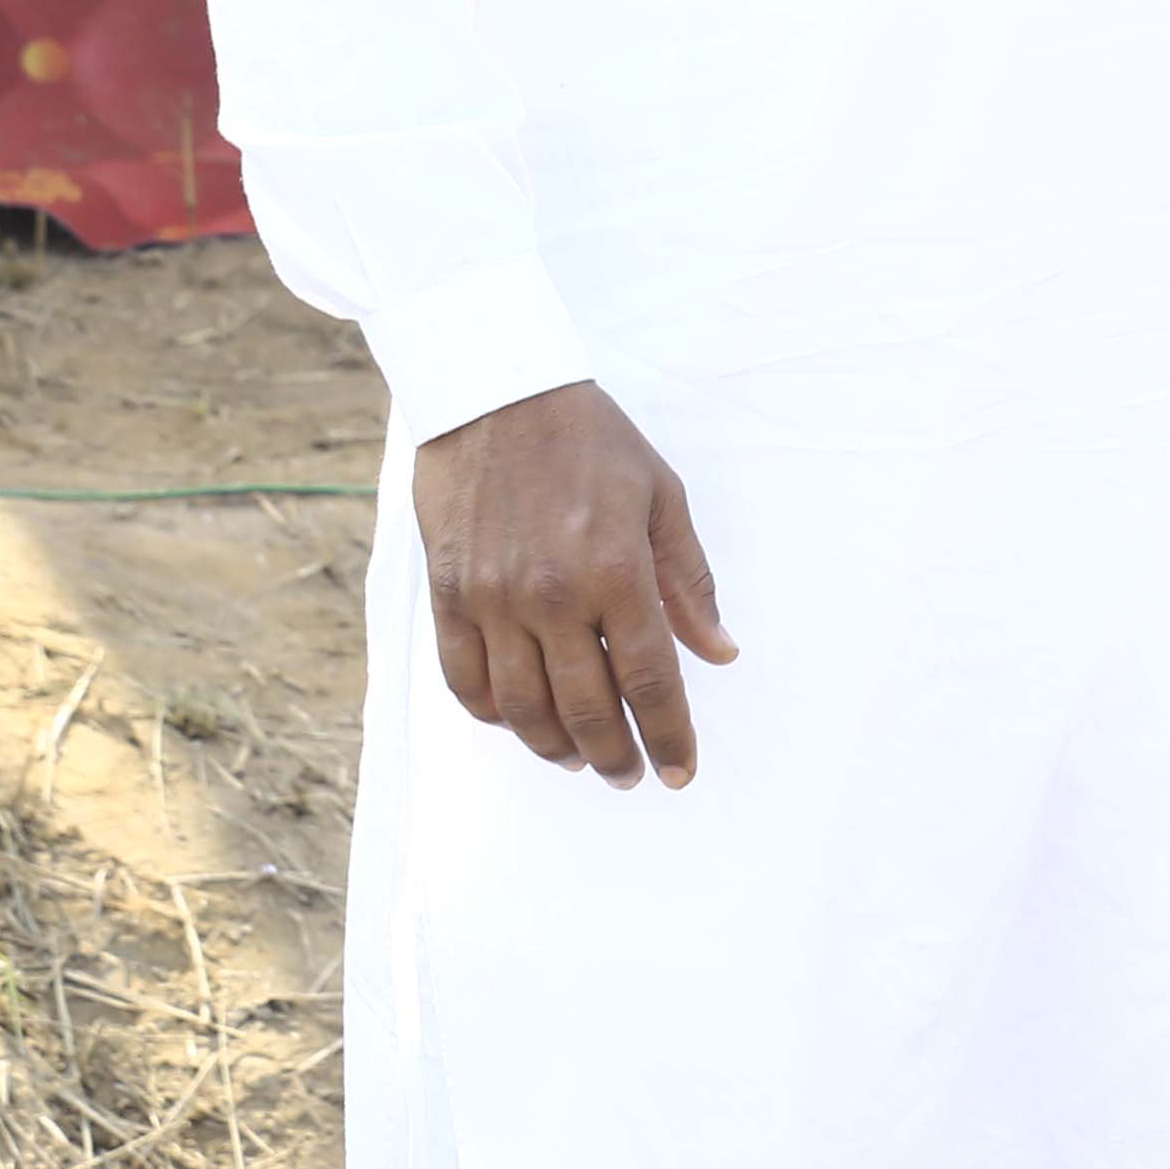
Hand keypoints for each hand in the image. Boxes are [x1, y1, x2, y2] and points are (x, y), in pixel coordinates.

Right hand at [410, 379, 740, 787]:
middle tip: (632, 775)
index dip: (669, 734)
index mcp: (615, 569)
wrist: (496, 393)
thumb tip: (719, 652)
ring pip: (523, 709)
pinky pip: (467, 681)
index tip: (681, 770)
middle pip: (586, 708)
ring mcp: (494, 599)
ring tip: (581, 758)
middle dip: (616, 755)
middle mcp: (552, 595)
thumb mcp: (660, 496)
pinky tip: (520, 721)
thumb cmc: (590, 439)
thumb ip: (688, 582)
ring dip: (556, 748)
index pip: (649, 678)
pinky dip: (495, 715)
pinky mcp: (450, 595)